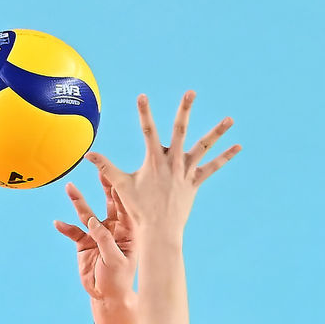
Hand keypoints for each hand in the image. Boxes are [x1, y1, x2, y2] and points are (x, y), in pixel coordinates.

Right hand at [55, 175, 136, 310]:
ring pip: (87, 213)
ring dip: (79, 201)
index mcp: (128, 232)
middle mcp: (113, 229)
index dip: (120, 190)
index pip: (125, 206)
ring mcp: (97, 235)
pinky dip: (66, 228)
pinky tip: (58, 223)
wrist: (106, 297)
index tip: (116, 174)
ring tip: (70, 187)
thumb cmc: (118, 281)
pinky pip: (73, 232)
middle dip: (104, 186)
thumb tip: (93, 222)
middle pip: (109, 203)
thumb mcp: (115, 261)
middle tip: (99, 170)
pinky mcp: (83, 243)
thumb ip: (105, 240)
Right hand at [87, 92, 239, 239]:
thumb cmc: (139, 209)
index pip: (148, 131)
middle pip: (180, 131)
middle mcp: (172, 163)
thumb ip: (105, 167)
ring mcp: (186, 172)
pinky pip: (212, 167)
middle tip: (191, 92)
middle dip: (185, 110)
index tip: (142, 96)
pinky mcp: (195, 183)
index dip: (145, 113)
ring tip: (230, 118)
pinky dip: (225, 157)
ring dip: (217, 132)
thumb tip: (86, 155)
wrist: (159, 232)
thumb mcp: (120, 185)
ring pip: (203, 147)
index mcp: (154, 161)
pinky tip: (238, 147)